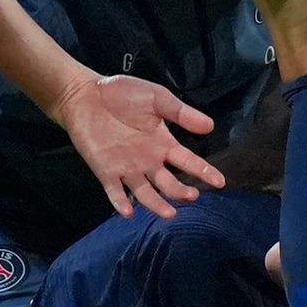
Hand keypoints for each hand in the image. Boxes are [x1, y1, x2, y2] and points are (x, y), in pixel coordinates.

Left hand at [53, 72, 221, 218]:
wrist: (86, 95)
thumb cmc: (122, 93)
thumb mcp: (157, 97)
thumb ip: (181, 113)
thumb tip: (210, 126)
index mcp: (163, 143)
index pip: (188, 161)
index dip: (204, 171)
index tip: (220, 181)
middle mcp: (148, 161)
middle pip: (169, 183)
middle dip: (181, 191)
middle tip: (191, 195)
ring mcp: (127, 168)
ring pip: (146, 193)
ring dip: (157, 204)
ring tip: (169, 212)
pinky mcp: (106, 172)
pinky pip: (115, 191)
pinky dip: (121, 202)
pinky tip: (129, 210)